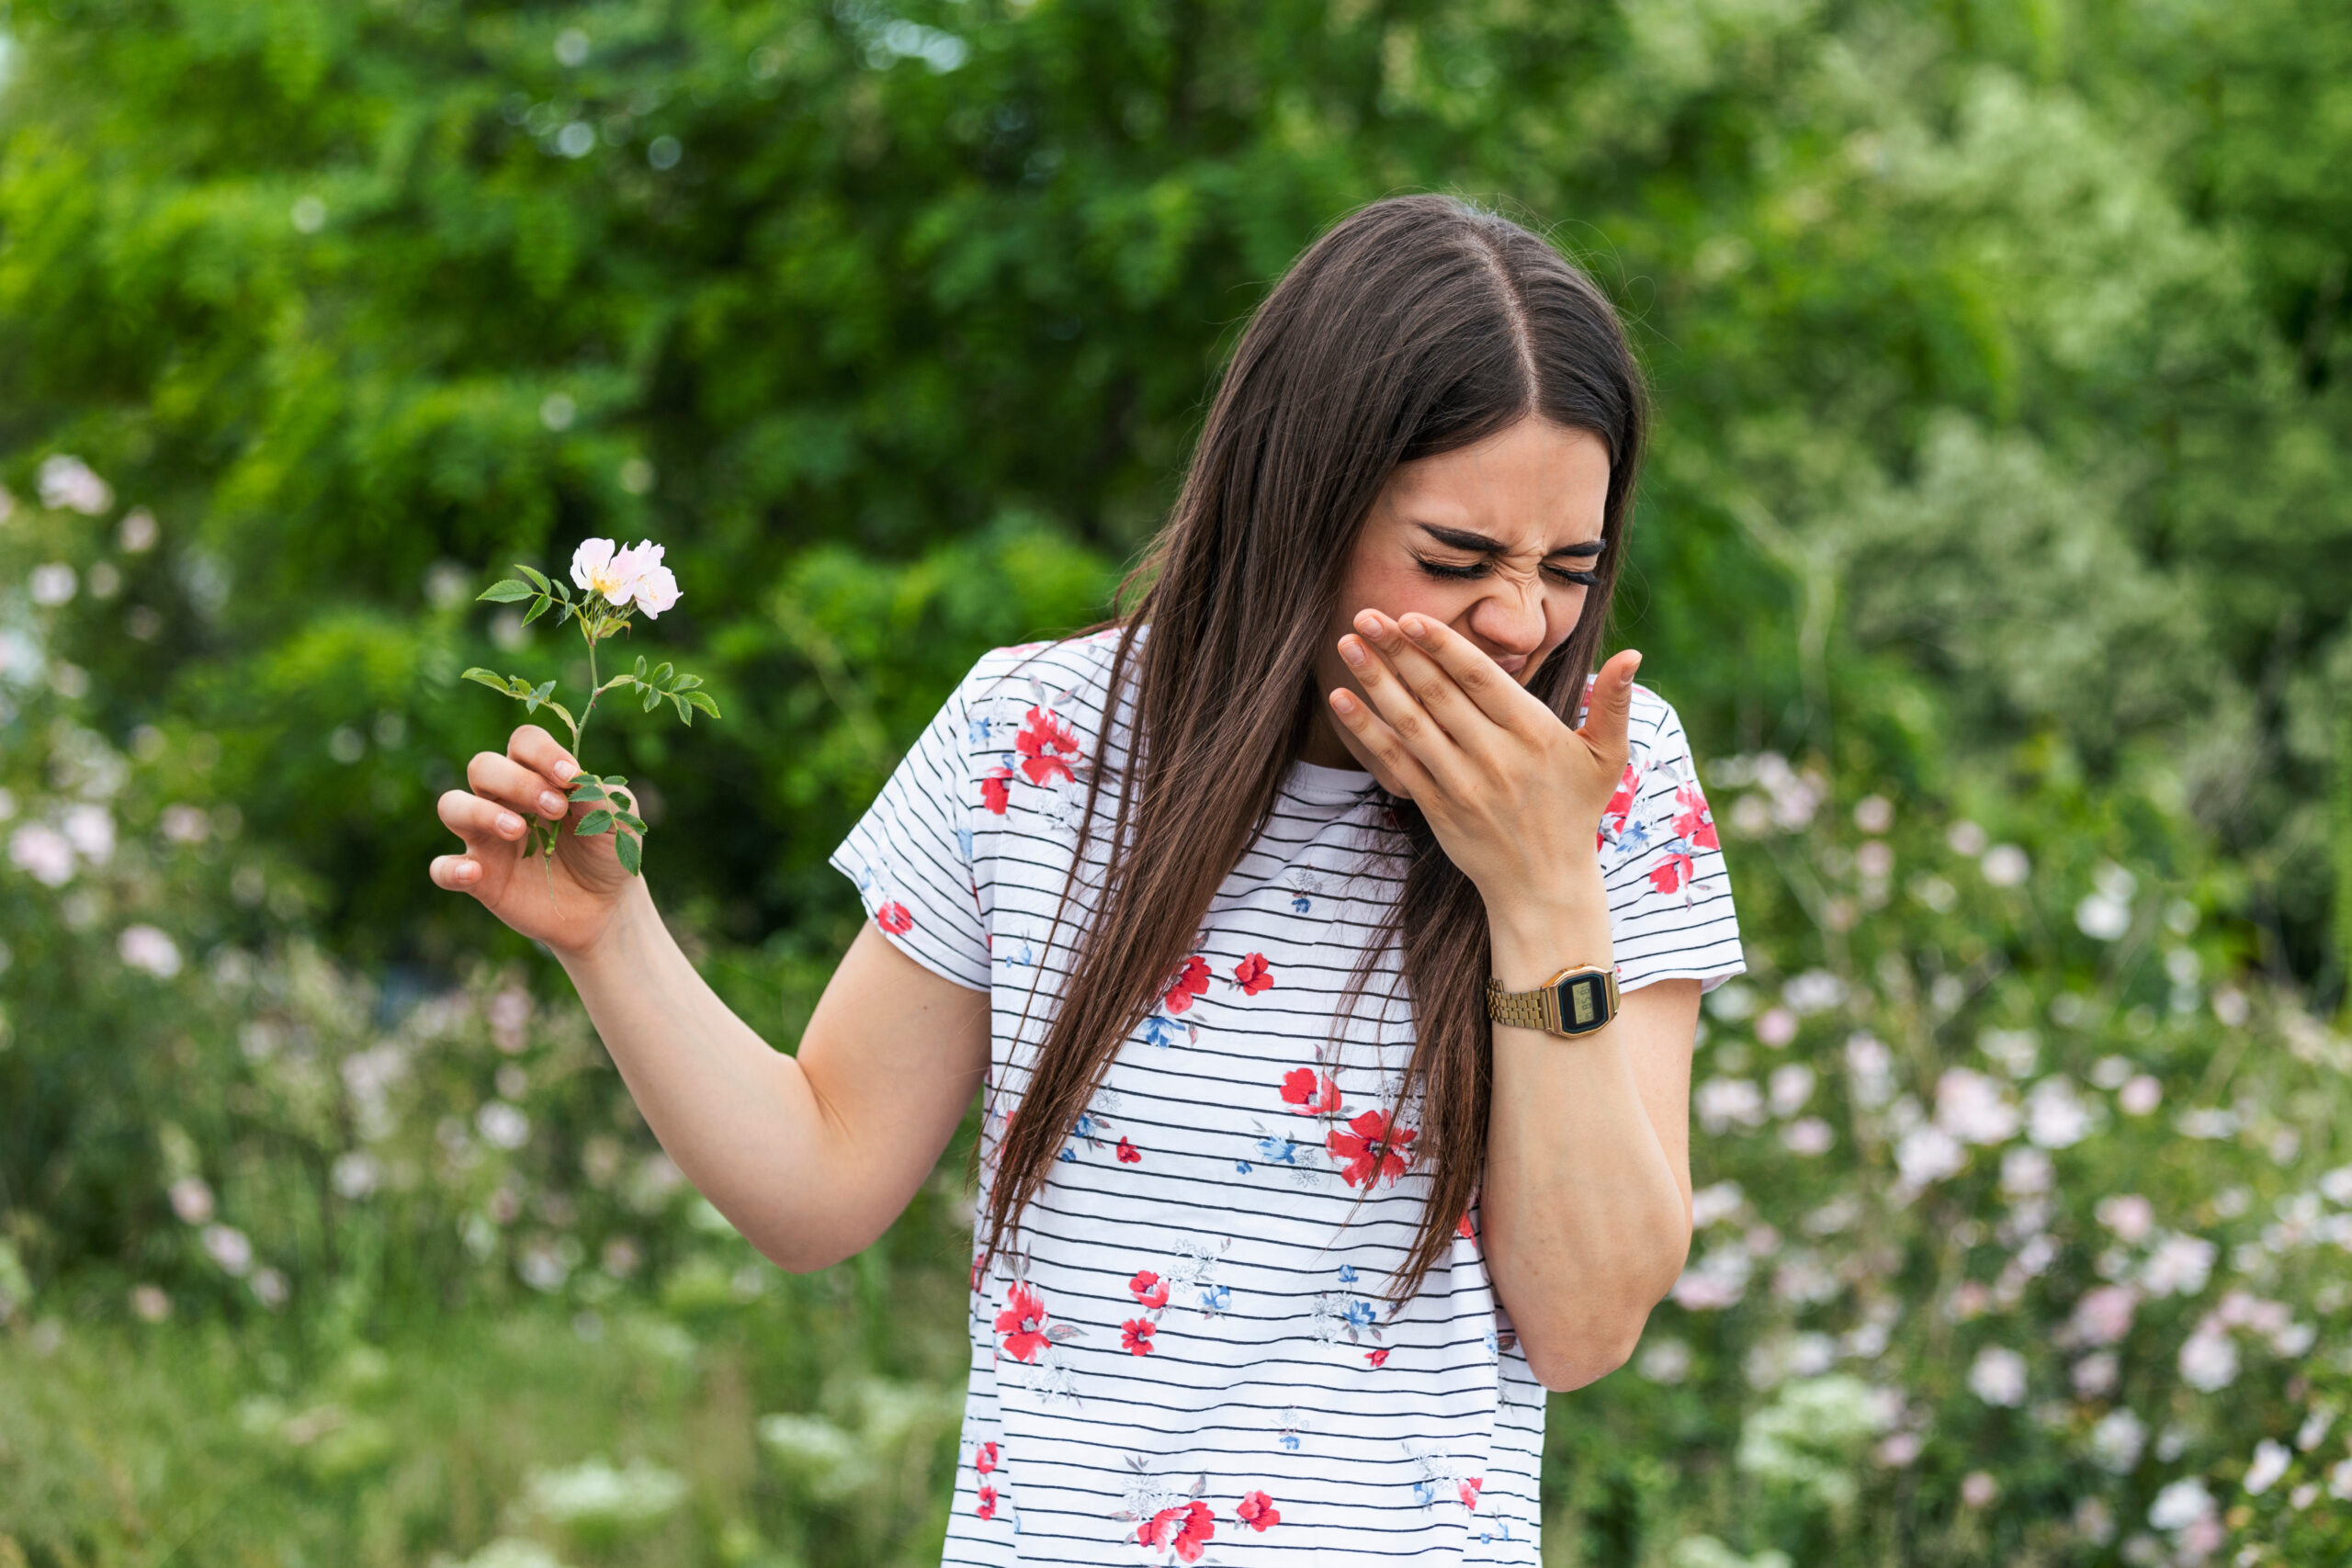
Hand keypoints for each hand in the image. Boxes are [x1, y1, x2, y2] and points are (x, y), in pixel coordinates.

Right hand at [429, 723, 641, 955]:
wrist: (605, 906)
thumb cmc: (606, 851)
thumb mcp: (618, 822)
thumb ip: (600, 796)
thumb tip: (577, 782)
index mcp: (539, 777)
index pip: (524, 743)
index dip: (543, 753)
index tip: (570, 777)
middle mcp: (504, 800)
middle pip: (483, 766)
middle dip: (517, 781)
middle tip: (556, 809)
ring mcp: (486, 838)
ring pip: (451, 805)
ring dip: (480, 811)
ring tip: (518, 830)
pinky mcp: (479, 878)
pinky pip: (442, 867)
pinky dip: (450, 867)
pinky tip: (475, 872)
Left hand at [1327, 609, 1639, 912]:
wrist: (1545, 885)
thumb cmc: (1575, 811)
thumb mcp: (1606, 758)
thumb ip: (1615, 704)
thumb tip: (1634, 655)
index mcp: (1534, 733)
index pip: (1481, 678)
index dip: (1442, 645)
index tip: (1410, 616)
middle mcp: (1494, 756)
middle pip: (1437, 694)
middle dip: (1398, 651)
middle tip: (1364, 613)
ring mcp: (1462, 783)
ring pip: (1411, 724)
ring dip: (1375, 681)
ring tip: (1347, 645)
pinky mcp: (1437, 807)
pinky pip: (1396, 763)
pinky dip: (1367, 731)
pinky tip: (1342, 701)